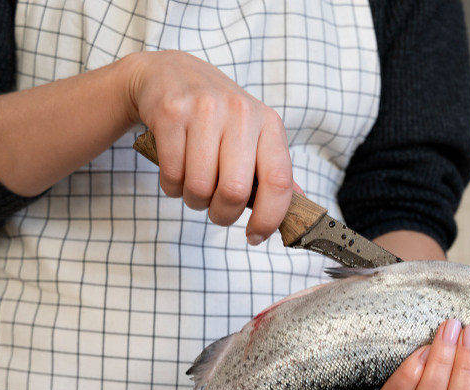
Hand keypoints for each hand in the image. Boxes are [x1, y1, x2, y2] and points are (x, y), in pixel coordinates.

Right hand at [124, 51, 293, 244]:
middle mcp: (241, 113)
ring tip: (193, 188)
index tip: (255, 236)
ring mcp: (204, 110)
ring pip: (200, 187)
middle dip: (222, 215)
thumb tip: (301, 207)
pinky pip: (172, 175)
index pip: (279, 182)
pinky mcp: (171, 114)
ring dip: (194, 201)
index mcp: (269, 123)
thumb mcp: (252, 133)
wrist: (168, 73)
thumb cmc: (215, 114)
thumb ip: (272, 170)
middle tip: (216, 211)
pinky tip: (175, 175)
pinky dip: (171, 188)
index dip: (268, 218)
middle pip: (235, 192)